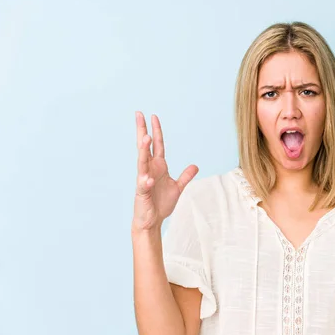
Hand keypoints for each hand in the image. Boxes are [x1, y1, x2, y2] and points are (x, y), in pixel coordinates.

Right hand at [132, 111, 198, 231]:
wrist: (152, 220)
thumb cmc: (161, 203)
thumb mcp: (178, 187)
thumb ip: (185, 176)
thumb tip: (195, 166)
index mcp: (158, 166)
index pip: (157, 145)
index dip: (156, 131)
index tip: (153, 116)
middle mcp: (149, 170)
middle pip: (145, 147)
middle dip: (142, 131)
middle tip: (139, 114)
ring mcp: (144, 180)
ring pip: (142, 162)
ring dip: (143, 150)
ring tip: (146, 138)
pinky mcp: (142, 193)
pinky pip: (144, 185)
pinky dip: (146, 181)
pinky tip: (149, 178)